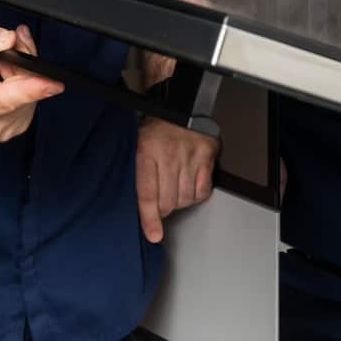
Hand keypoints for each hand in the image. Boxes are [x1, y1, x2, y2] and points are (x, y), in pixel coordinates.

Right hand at [0, 17, 62, 144]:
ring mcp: (3, 131)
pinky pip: (31, 97)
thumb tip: (8, 40)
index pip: (5, 99)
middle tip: (1, 45)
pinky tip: (4, 73)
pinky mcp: (14, 127)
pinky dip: (22, 80)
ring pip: (31, 91)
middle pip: (24, 88)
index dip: (32, 88)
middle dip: (19, 60)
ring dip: (20, 70)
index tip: (54, 83)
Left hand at [135, 118, 219, 242]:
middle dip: (162, 208)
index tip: (153, 235)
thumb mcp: (136, 144)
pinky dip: (195, 194)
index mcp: (146, 150)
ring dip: (178, 200)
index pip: (147, 193)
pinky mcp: (207, 156)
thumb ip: (136, 173)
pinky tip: (188, 183)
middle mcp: (169, 153)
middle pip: (167, 201)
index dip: (149, 218)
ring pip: (185, 199)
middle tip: (159, 200)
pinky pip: (202, 191)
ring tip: (173, 186)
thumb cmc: (155, 128)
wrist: (180, 106)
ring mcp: (190, 155)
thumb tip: (134, 207)